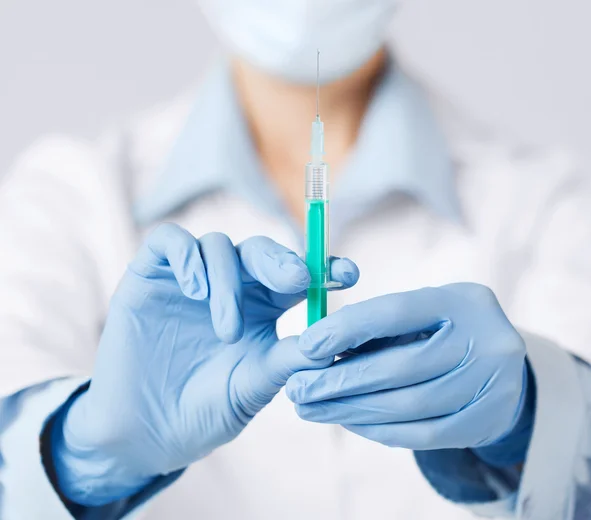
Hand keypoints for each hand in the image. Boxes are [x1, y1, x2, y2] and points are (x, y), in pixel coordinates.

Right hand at [50, 223, 358, 505]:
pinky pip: (168, 241)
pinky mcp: (150, 276)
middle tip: (296, 280)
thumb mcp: (254, 387)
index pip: (297, 274)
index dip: (324, 266)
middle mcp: (230, 286)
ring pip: (218, 245)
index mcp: (263, 307)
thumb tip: (332, 339)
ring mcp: (190, 279)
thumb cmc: (206, 411)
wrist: (146, 434)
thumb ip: (288, 360)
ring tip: (226, 329)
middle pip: (260, 250)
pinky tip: (194, 290)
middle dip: (281, 260)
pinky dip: (186, 256)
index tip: (349, 274)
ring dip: (228, 281)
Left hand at [287, 283, 527, 450]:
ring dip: (352, 410)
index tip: (306, 346)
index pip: (395, 312)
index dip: (346, 329)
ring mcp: (493, 384)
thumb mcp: (419, 312)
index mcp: (460, 301)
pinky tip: (348, 422)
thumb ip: (376, 326)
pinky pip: (424, 435)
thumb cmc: (443, 329)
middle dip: (340, 381)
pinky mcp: (488, 421)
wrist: (503, 363)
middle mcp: (484, 340)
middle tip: (297, 390)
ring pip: (409, 406)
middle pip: (400, 367)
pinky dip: (380, 431)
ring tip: (312, 409)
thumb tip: (317, 349)